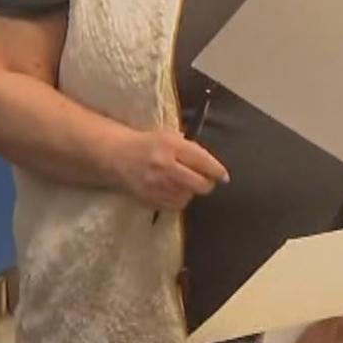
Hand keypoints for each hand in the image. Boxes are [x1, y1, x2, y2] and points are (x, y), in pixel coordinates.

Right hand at [104, 127, 227, 212]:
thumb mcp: (169, 136)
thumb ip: (191, 149)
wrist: (117, 156)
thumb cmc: (148, 144)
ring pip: (188, 196)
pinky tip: (174, 191)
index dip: (217, 171)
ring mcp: (156, 185)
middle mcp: (164, 166)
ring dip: (191, 191)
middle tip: (207, 181)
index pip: (202, 161)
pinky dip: (179, 200)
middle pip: (199, 184)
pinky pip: (175, 206)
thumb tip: (213, 166)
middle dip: (207, 184)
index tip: (224, 176)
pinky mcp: (150, 199)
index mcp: (171, 146)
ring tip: (185, 182)